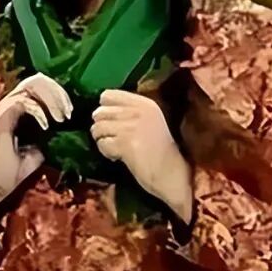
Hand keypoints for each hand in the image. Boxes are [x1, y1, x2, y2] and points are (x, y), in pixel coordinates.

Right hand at [0, 74, 70, 234]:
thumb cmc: (15, 167)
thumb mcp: (41, 147)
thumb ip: (50, 134)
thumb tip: (68, 129)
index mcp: (20, 108)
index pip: (41, 86)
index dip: (59, 94)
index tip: (70, 113)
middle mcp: (11, 103)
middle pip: (37, 79)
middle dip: (58, 93)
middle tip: (68, 113)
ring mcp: (5, 108)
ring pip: (30, 85)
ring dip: (51, 98)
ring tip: (61, 117)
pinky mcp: (0, 117)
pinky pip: (21, 101)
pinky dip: (38, 111)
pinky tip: (47, 126)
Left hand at [91, 89, 193, 221]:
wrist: (174, 175)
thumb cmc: (161, 151)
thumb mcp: (148, 122)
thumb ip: (127, 113)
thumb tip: (98, 112)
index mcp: (144, 103)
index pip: (107, 95)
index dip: (105, 110)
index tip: (114, 124)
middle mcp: (137, 111)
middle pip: (99, 112)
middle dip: (102, 128)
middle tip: (115, 140)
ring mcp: (131, 126)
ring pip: (97, 128)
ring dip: (103, 140)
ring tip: (117, 149)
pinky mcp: (125, 143)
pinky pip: (102, 144)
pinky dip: (106, 152)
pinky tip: (118, 157)